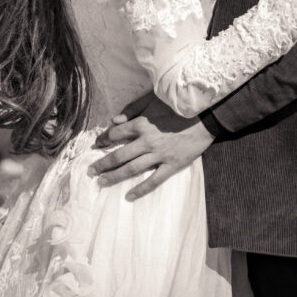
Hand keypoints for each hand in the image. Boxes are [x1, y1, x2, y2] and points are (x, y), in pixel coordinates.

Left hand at [89, 94, 213, 199]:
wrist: (206, 116)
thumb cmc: (179, 105)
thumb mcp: (154, 99)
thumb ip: (133, 109)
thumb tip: (114, 120)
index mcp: (142, 124)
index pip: (116, 133)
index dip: (104, 139)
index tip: (96, 145)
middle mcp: (147, 141)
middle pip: (119, 155)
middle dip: (103, 163)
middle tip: (91, 171)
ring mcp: (159, 155)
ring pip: (132, 169)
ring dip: (115, 176)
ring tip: (102, 183)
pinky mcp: (172, 165)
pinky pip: (153, 181)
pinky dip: (141, 189)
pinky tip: (129, 196)